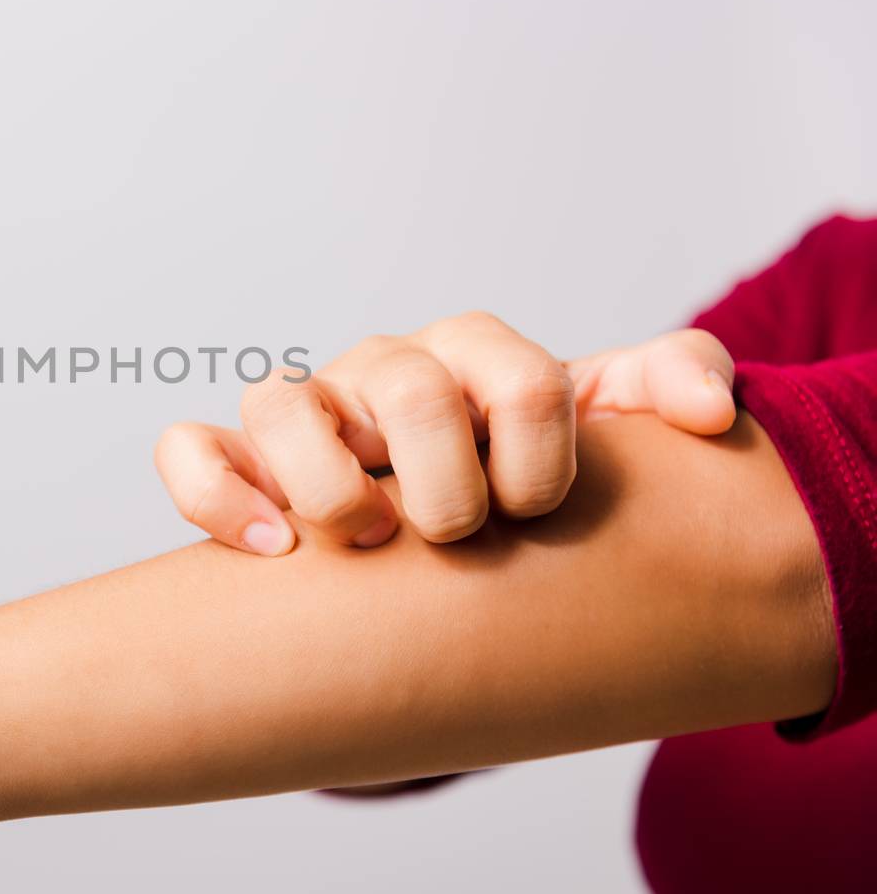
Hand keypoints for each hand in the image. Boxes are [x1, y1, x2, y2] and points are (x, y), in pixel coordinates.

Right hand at [154, 313, 735, 553]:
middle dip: (445, 480)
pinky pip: (190, 451)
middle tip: (460, 535)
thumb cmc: (525, 475)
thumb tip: (712, 412)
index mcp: (473, 355)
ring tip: (370, 541)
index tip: (538, 510)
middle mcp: (383, 371)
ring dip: (331, 484)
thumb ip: (667, 383)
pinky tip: (273, 546)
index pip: (517, 374)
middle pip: (406, 385)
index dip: (540, 455)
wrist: (455, 527)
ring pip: (279, 401)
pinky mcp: (241, 462)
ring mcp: (308, 414)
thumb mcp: (607, 430)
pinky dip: (217, 494)